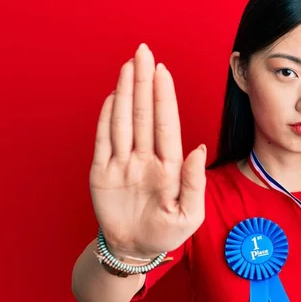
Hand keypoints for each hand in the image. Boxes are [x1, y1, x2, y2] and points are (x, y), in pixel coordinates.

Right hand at [89, 43, 206, 258]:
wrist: (136, 249)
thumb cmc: (167, 233)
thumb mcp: (189, 214)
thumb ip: (194, 182)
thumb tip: (198, 148)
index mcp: (170, 166)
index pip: (166, 124)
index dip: (164, 97)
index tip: (163, 71)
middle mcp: (146, 158)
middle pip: (144, 114)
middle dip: (144, 83)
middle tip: (143, 52)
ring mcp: (123, 163)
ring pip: (123, 121)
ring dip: (125, 93)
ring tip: (128, 67)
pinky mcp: (102, 172)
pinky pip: (103, 141)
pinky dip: (106, 118)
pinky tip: (113, 96)